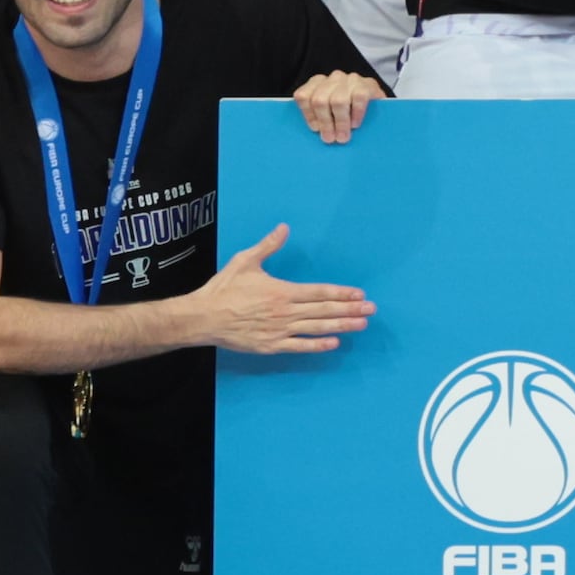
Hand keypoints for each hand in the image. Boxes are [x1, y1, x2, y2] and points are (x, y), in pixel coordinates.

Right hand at [194, 221, 373, 354]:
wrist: (203, 317)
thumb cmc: (224, 288)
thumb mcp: (246, 261)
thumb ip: (268, 246)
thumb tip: (284, 228)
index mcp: (282, 290)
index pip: (319, 292)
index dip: (341, 293)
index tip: (359, 294)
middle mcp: (285, 311)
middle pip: (323, 310)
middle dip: (349, 309)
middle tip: (371, 310)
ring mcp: (279, 330)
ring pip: (316, 328)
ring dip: (341, 326)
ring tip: (361, 324)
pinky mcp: (270, 346)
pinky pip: (299, 346)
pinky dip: (317, 345)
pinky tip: (334, 343)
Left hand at [294, 74, 380, 144]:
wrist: (380, 106)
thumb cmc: (350, 111)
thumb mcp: (330, 112)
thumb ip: (320, 117)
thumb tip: (316, 133)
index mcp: (318, 83)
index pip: (304, 96)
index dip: (308, 115)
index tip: (315, 129)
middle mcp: (333, 78)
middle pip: (320, 100)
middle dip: (325, 122)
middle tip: (330, 138)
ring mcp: (351, 79)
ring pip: (338, 100)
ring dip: (340, 122)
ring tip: (343, 136)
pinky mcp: (367, 84)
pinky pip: (358, 99)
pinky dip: (356, 114)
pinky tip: (355, 124)